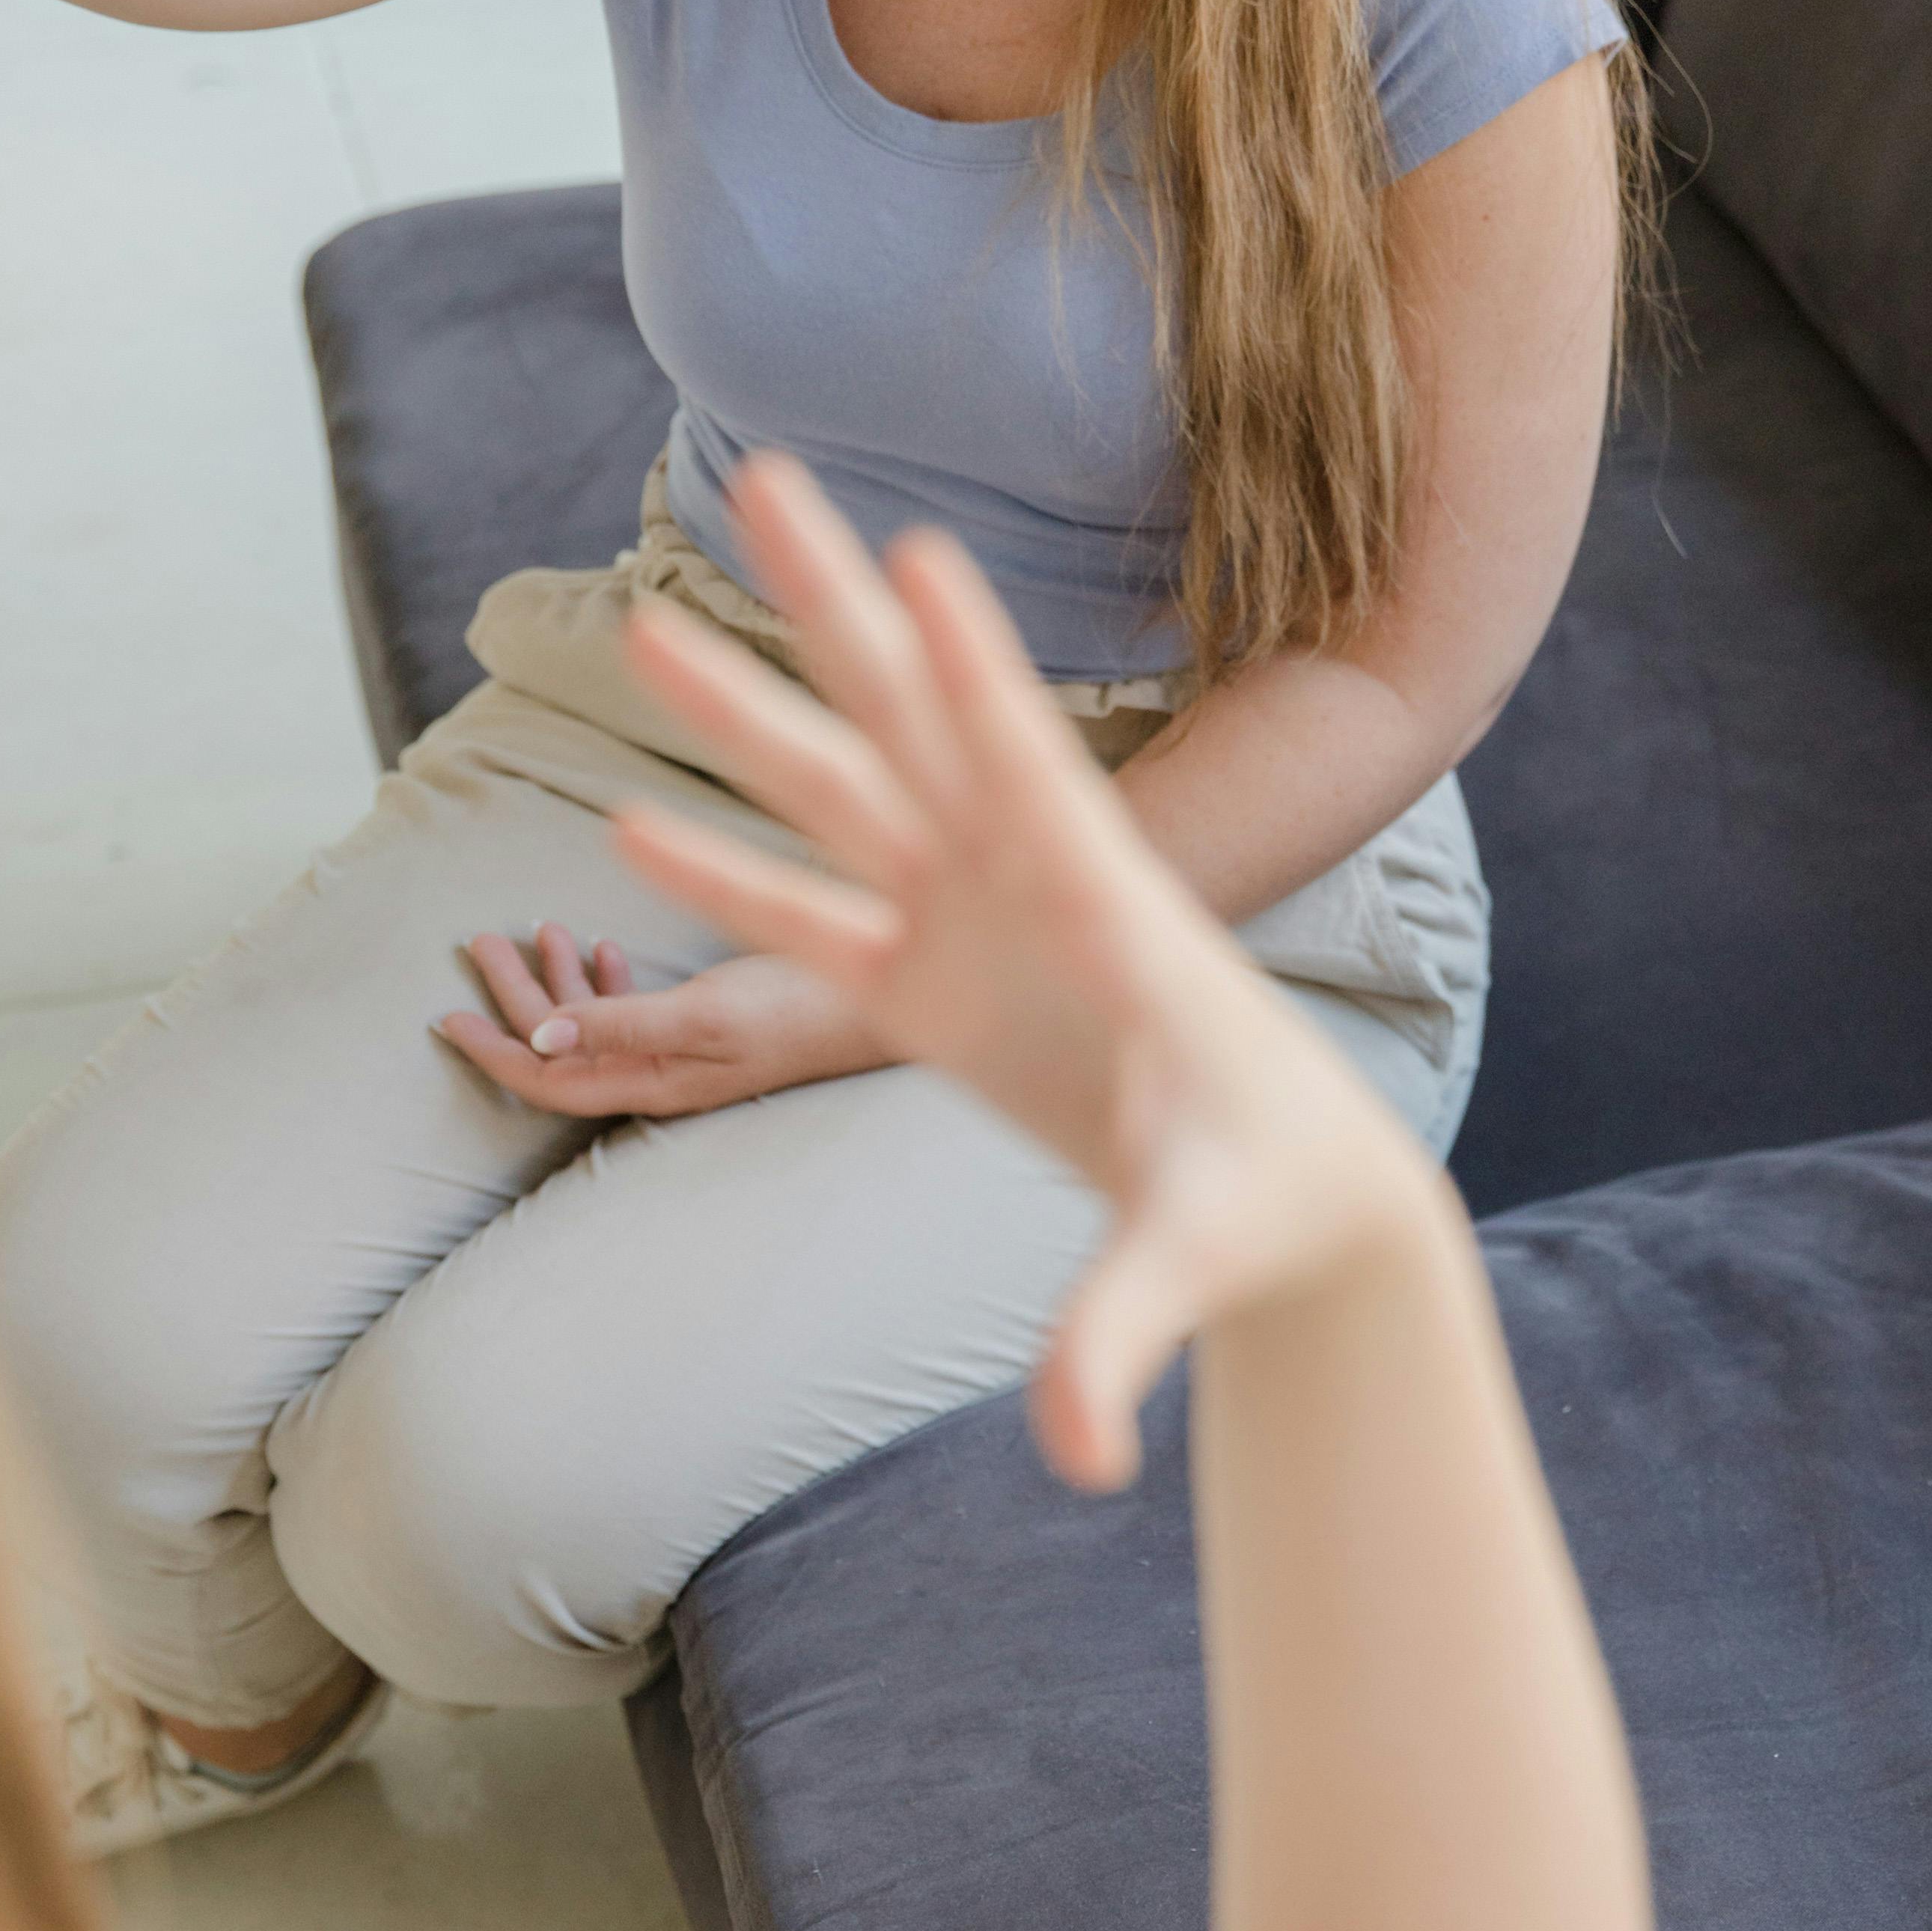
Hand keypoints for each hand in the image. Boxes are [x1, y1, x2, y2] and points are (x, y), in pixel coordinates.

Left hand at [438, 929, 883, 1123]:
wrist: (882, 1003)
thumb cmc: (800, 1011)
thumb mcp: (705, 1017)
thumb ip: (623, 1026)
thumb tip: (539, 1039)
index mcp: (651, 1083)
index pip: (548, 1081)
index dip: (493, 1052)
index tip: (447, 1016)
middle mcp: (657, 1072)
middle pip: (561, 1045)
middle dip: (513, 996)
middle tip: (477, 941)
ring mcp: (679, 1048)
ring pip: (593, 1020)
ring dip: (553, 978)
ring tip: (525, 927)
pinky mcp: (703, 1019)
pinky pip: (633, 1005)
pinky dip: (604, 975)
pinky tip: (593, 943)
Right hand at [599, 458, 1448, 1491]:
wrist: (1294, 1199)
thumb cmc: (1265, 1204)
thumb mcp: (1193, 1257)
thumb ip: (1124, 1338)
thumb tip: (1084, 1453)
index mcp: (1102, 918)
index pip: (1027, 771)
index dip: (973, 671)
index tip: (920, 557)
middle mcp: (1027, 892)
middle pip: (912, 723)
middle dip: (833, 607)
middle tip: (762, 477)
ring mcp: (973, 930)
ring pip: (844, 794)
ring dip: (748, 717)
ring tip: (649, 621)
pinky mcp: (936, 992)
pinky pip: (815, 922)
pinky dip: (733, 882)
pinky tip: (637, 822)